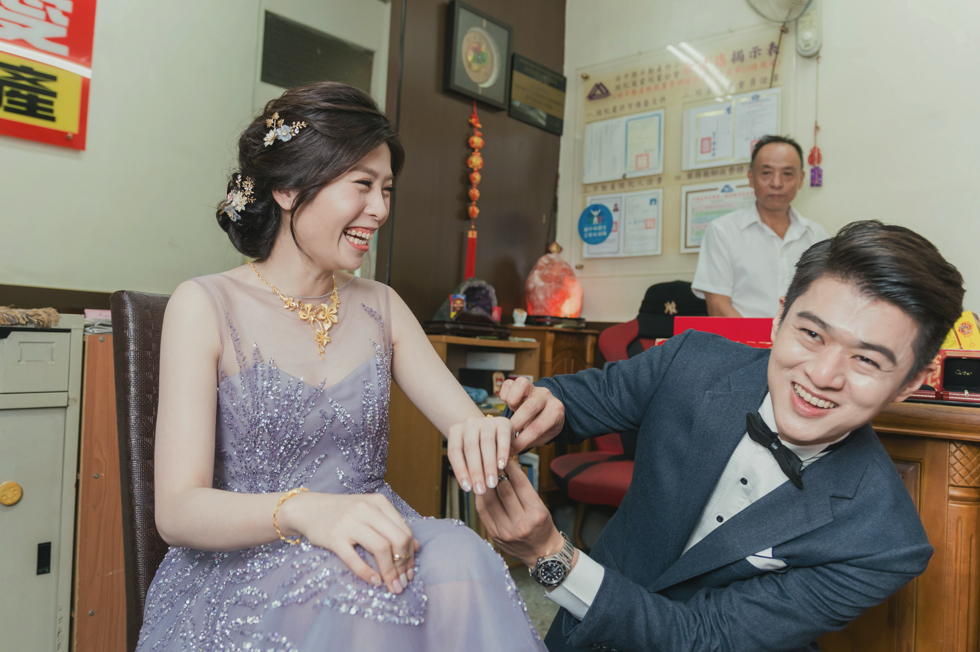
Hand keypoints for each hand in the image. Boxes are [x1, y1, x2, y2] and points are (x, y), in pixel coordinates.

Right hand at [278, 491, 418, 594]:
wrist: (308, 509)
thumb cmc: (343, 512)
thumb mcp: (370, 511)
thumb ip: (392, 525)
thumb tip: (416, 547)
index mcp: (379, 503)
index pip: (404, 531)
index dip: (410, 555)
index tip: (410, 572)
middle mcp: (366, 509)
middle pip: (397, 540)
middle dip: (403, 566)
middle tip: (403, 583)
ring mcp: (349, 522)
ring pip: (380, 549)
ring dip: (390, 572)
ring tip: (393, 587)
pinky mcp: (334, 537)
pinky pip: (354, 559)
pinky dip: (367, 573)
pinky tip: (375, 582)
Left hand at [446, 415, 512, 494]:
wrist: (495, 431)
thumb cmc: (478, 449)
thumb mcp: (469, 456)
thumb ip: (468, 468)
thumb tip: (473, 487)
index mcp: (456, 431)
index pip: (455, 452)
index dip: (460, 470)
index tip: (467, 488)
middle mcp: (469, 424)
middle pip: (470, 448)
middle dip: (476, 471)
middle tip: (480, 489)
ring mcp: (486, 422)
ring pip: (486, 444)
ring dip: (489, 466)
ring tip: (491, 483)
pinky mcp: (503, 422)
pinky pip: (503, 438)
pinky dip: (502, 453)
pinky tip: (502, 466)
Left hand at [475, 458, 565, 566]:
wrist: (542, 553)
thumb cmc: (542, 526)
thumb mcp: (540, 506)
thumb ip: (523, 489)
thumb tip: (507, 466)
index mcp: (536, 513)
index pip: (520, 483)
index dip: (511, 467)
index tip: (505, 457)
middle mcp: (521, 523)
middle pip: (503, 490)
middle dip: (496, 473)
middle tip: (492, 460)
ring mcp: (505, 531)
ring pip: (489, 500)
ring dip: (485, 483)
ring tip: (484, 472)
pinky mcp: (494, 535)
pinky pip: (483, 511)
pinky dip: (481, 498)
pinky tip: (481, 489)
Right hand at [499, 377, 564, 452]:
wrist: (547, 408)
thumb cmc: (544, 425)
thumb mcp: (543, 436)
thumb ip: (529, 441)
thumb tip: (509, 450)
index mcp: (555, 411)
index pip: (537, 427)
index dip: (522, 440)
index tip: (512, 449)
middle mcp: (546, 396)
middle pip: (529, 407)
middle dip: (515, 424)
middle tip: (505, 436)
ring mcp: (534, 387)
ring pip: (522, 385)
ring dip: (511, 401)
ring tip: (509, 413)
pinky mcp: (521, 382)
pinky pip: (510, 383)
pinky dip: (505, 394)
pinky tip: (508, 405)